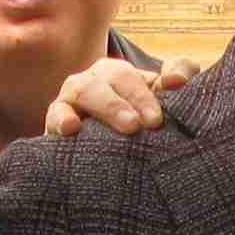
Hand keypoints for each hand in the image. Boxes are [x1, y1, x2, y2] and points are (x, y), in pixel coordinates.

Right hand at [41, 52, 196, 137]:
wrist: (105, 160)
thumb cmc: (138, 126)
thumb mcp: (163, 103)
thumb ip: (179, 79)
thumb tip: (177, 81)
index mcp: (120, 74)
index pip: (137, 74)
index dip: (148, 92)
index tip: (158, 120)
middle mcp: (96, 80)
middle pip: (113, 76)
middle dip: (133, 99)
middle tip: (147, 124)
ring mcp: (73, 97)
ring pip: (84, 90)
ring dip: (107, 106)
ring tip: (127, 126)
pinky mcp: (56, 120)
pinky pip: (56, 115)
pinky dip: (61, 119)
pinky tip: (71, 128)